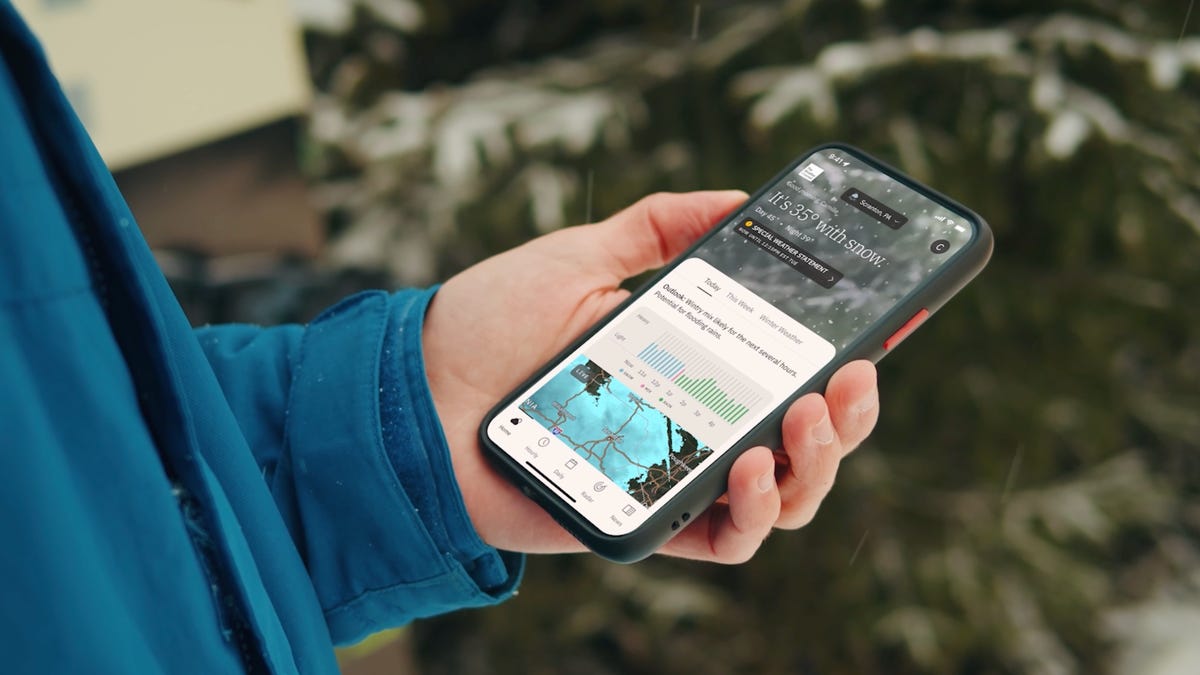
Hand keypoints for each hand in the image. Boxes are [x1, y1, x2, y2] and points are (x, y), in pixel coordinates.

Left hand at [422, 191, 878, 562]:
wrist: (412, 394)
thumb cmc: (487, 327)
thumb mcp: (577, 258)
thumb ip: (653, 227)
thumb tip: (734, 196)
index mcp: (690, 364)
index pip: (786, 367)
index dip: (842, 355)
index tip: (879, 325)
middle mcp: (693, 423)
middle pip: (804, 438)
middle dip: (850, 414)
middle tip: (850, 373)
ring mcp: (673, 476)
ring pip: (785, 495)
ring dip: (819, 460)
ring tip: (806, 413)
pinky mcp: (646, 524)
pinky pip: (727, 540)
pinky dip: (756, 511)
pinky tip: (750, 466)